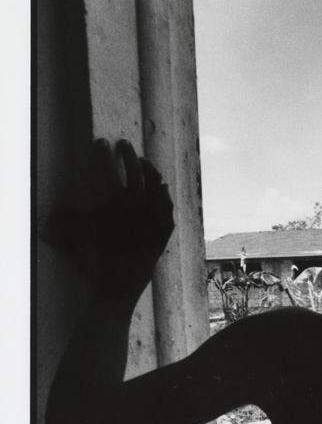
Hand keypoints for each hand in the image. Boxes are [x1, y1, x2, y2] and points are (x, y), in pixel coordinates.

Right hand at [43, 139, 173, 295]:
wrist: (120, 282)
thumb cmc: (93, 258)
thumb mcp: (75, 233)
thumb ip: (65, 216)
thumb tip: (52, 210)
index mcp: (113, 202)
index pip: (106, 167)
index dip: (101, 152)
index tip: (99, 142)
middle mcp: (138, 205)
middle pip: (135, 169)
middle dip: (128, 153)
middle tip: (123, 144)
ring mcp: (156, 216)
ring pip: (156, 183)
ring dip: (149, 169)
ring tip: (143, 162)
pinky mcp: (166, 227)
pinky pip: (167, 203)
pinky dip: (162, 191)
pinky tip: (159, 185)